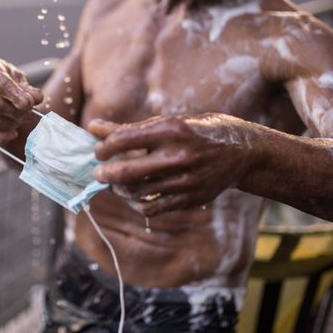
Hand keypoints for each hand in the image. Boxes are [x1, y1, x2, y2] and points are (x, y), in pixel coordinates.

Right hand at [0, 57, 42, 144]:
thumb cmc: (11, 83)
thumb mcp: (22, 81)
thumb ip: (29, 90)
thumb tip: (35, 98)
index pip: (1, 84)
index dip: (17, 97)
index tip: (30, 105)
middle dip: (16, 113)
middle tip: (30, 115)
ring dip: (9, 124)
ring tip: (20, 120)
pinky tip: (13, 134)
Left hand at [88, 114, 253, 215]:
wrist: (240, 152)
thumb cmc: (198, 131)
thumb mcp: (168, 122)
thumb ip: (130, 129)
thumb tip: (93, 127)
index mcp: (171, 130)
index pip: (123, 140)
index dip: (103, 148)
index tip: (99, 151)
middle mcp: (178, 155)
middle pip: (126, 171)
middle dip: (104, 174)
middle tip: (98, 173)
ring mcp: (184, 180)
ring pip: (136, 192)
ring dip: (118, 189)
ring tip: (116, 183)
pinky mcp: (188, 199)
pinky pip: (151, 209)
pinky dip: (136, 203)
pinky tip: (134, 195)